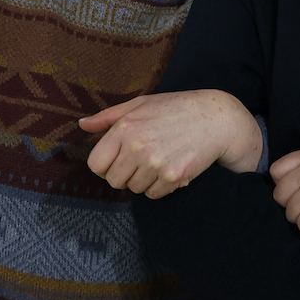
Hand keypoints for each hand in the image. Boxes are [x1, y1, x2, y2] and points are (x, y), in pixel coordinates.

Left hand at [81, 90, 262, 197]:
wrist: (217, 119)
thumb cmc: (177, 108)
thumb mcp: (141, 104)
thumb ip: (108, 117)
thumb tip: (82, 125)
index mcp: (125, 127)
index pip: (97, 164)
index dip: (106, 164)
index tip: (119, 159)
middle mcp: (138, 147)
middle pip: (114, 181)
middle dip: (126, 174)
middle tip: (143, 160)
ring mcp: (156, 163)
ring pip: (134, 189)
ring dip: (144, 180)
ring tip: (160, 160)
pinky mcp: (173, 176)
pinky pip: (153, 194)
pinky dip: (160, 186)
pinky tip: (171, 167)